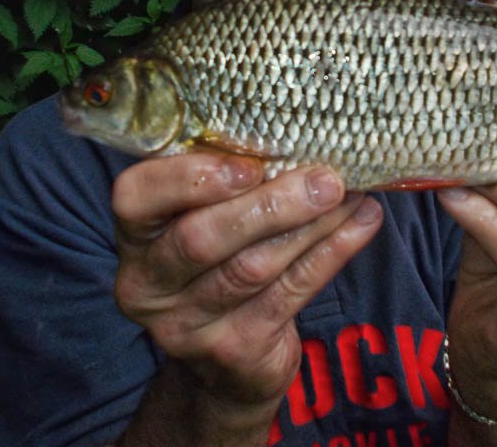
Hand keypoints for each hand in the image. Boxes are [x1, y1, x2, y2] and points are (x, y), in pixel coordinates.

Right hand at [112, 153, 382, 436]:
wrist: (225, 363)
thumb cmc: (222, 262)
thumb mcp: (204, 221)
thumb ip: (228, 184)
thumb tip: (298, 133)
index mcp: (135, 236)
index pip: (134, 197)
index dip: (187, 178)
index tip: (249, 164)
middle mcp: (148, 284)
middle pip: (201, 239)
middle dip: (269, 205)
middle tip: (325, 178)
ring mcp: (187, 324)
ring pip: (254, 267)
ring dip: (312, 225)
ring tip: (350, 193)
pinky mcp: (234, 349)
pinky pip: (290, 293)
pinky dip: (332, 252)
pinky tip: (362, 223)